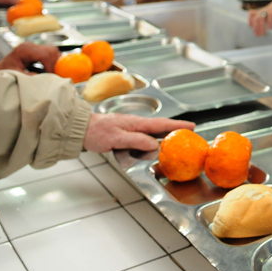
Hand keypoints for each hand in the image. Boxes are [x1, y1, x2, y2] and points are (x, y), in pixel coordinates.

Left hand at [0, 42, 60, 72]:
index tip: (53, 76)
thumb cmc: (5, 71)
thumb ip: (29, 76)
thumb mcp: (15, 75)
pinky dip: (53, 62)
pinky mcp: (37, 50)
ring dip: (56, 63)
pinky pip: (50, 54)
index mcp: (24, 49)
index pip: (44, 54)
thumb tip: (45, 78)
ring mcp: (34, 47)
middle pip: (51, 51)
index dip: (51, 66)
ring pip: (53, 51)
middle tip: (56, 75)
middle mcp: (30, 45)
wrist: (1, 69)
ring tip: (54, 73)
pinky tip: (51, 70)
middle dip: (56, 64)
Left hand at [82, 113, 196, 152]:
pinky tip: (152, 146)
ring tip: (176, 140)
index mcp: (136, 123)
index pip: (161, 124)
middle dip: (175, 129)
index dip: (177, 125)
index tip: (192, 125)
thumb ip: (137, 141)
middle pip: (160, 127)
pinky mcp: (124, 133)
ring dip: (164, 135)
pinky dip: (152, 140)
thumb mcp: (117, 138)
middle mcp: (136, 124)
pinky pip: (143, 137)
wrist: (80, 128)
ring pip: (152, 132)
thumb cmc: (96, 132)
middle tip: (188, 133)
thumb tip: (155, 145)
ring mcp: (130, 128)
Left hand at [248, 0, 271, 36]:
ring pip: (261, 18)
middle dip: (255, 27)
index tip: (250, 27)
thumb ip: (269, 21)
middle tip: (257, 35)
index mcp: (262, 11)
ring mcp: (268, 9)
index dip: (250, 20)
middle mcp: (263, 10)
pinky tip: (270, 28)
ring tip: (263, 34)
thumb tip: (269, 30)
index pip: (251, 13)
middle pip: (255, 18)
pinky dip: (270, 22)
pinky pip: (270, 16)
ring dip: (261, 27)